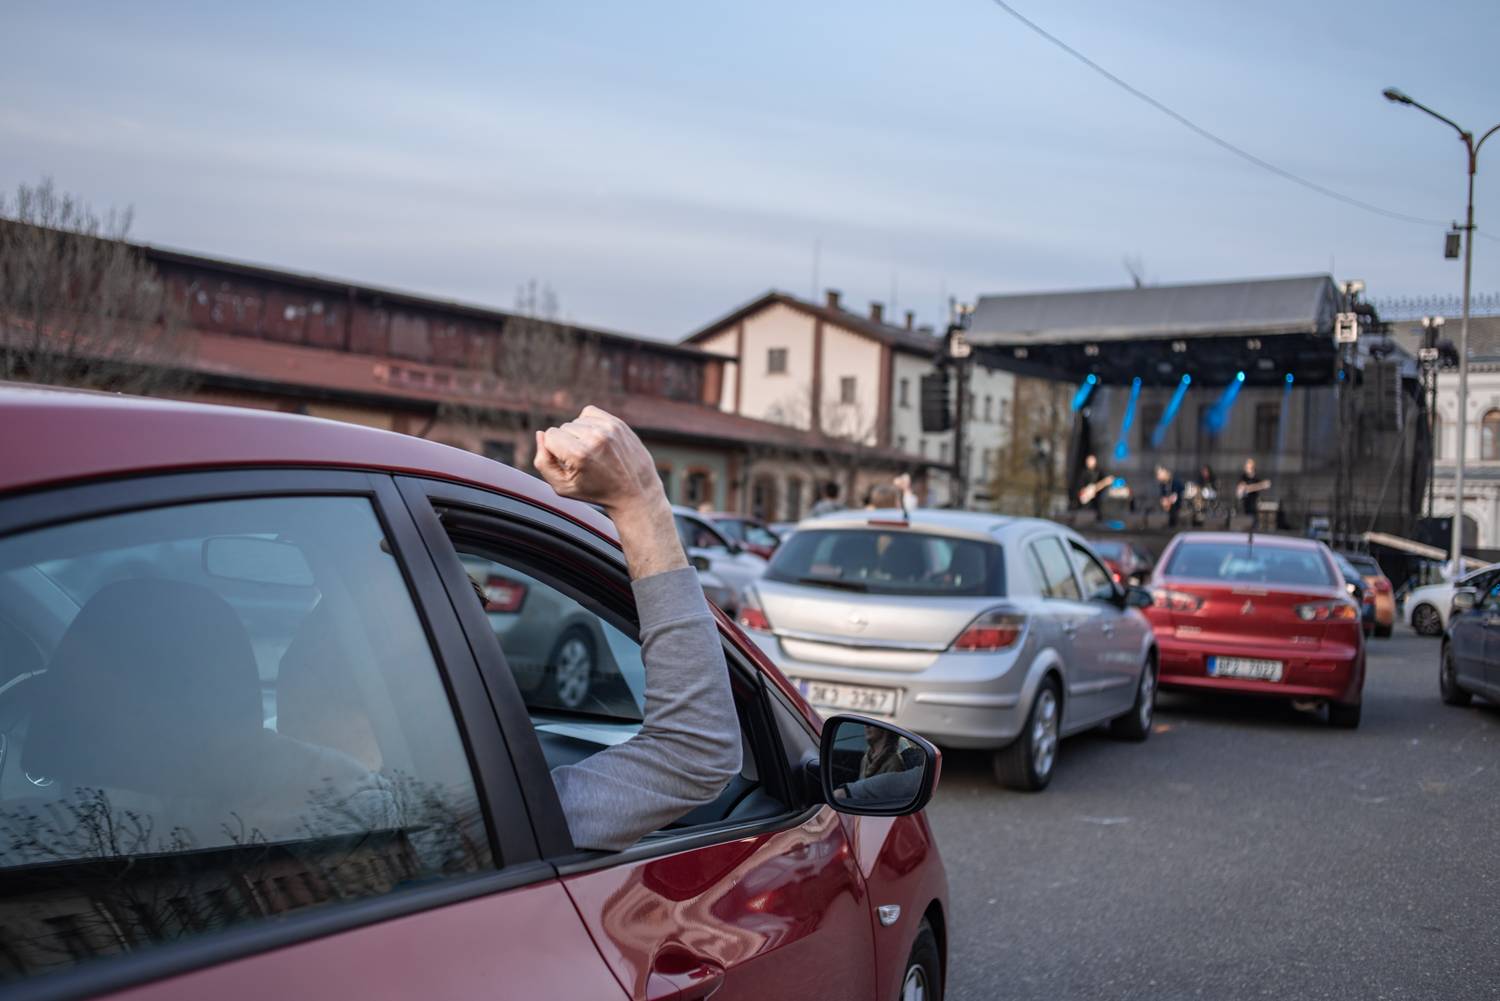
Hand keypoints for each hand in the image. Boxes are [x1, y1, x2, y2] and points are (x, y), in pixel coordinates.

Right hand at [534, 406, 665, 517]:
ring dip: (579, 434)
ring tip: (593, 453)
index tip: (569, 463)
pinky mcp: (618, 423)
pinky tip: (597, 439)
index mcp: (579, 454)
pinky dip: (589, 424)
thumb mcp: (562, 487)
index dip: (554, 450)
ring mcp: (608, 428)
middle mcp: (594, 438)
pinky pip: (590, 413)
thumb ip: (543, 462)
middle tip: (585, 462)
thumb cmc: (595, 491)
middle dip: (567, 443)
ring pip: (576, 421)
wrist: (635, 492)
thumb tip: (540, 434)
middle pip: (562, 427)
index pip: (549, 435)